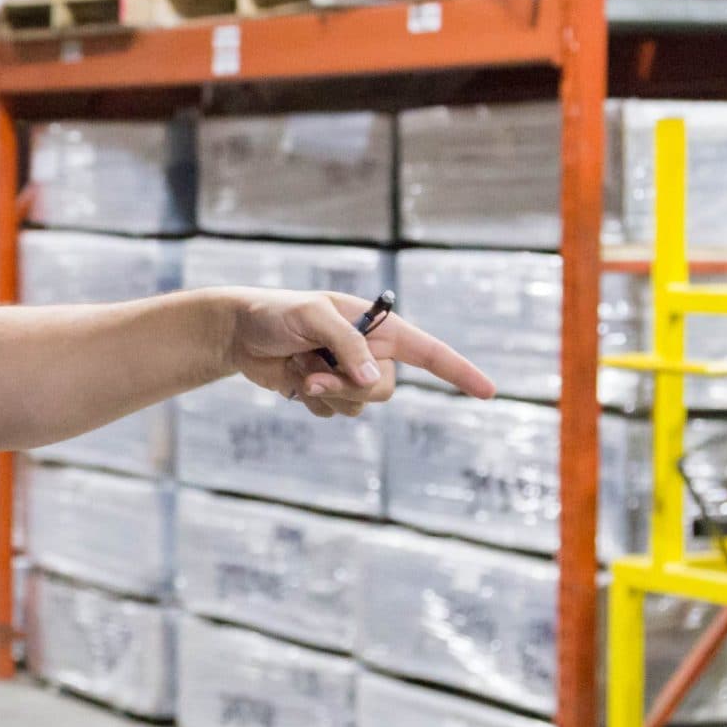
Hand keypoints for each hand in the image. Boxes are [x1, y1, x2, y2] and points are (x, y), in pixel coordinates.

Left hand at [224, 289, 495, 417]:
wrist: (237, 332)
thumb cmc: (274, 313)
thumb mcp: (311, 316)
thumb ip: (347, 344)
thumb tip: (376, 380)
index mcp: (378, 326)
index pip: (429, 351)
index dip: (460, 372)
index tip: (489, 392)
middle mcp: (370, 351)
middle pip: (385, 389)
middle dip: (349, 387)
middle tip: (312, 371)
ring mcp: (348, 373)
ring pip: (359, 406)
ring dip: (326, 394)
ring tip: (297, 368)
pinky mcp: (326, 391)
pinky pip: (333, 413)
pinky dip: (311, 401)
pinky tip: (291, 380)